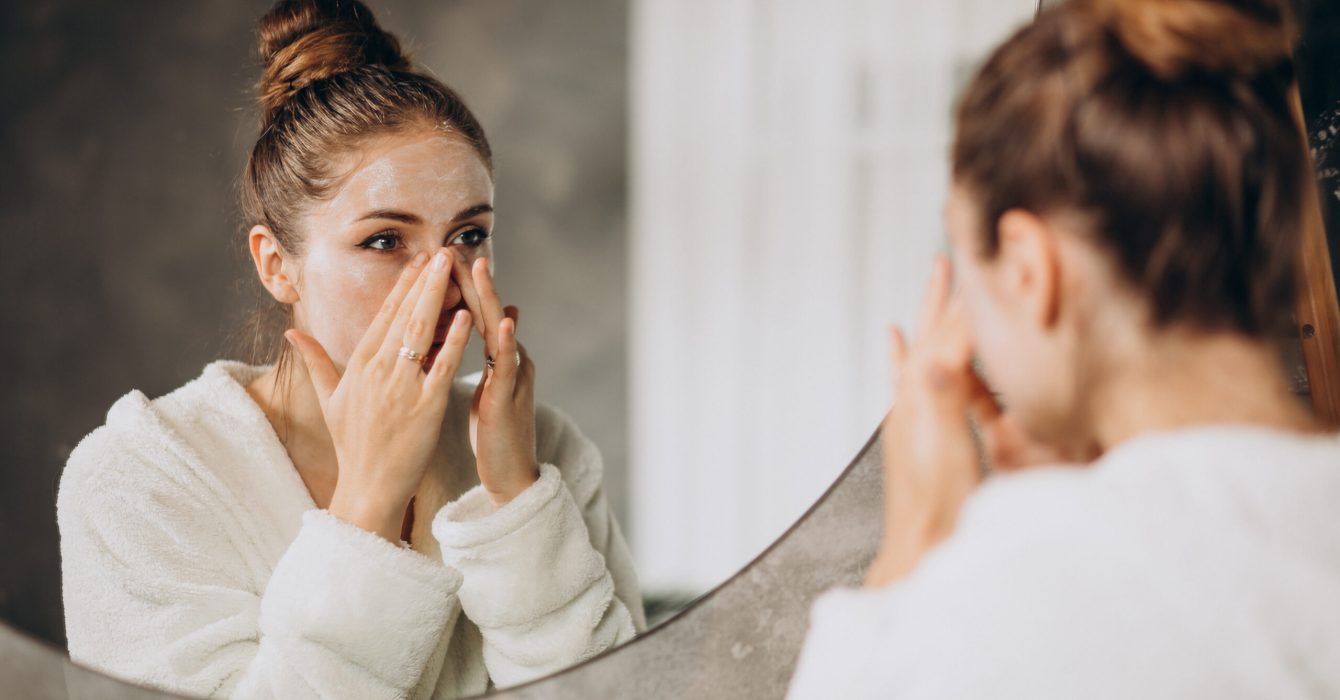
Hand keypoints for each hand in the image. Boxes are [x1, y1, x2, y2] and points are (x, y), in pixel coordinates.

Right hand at [286, 249, 472, 541]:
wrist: (369, 487)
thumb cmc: (353, 444)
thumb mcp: (330, 399)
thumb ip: (315, 361)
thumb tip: (292, 332)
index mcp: (358, 365)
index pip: (383, 316)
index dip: (403, 286)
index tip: (418, 260)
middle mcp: (378, 371)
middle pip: (404, 315)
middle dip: (425, 280)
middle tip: (442, 251)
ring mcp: (402, 387)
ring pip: (422, 332)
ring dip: (438, 296)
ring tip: (453, 269)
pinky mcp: (425, 406)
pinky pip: (442, 366)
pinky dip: (454, 340)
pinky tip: (467, 316)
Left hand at [455, 256, 538, 508]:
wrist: (512, 472)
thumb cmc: (495, 431)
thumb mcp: (488, 385)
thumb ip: (486, 354)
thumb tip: (491, 321)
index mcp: (494, 356)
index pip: (473, 314)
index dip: (458, 286)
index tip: (439, 259)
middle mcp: (507, 359)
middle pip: (487, 312)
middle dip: (472, 280)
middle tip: (456, 248)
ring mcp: (512, 377)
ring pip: (500, 331)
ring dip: (490, 298)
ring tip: (480, 268)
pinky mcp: (511, 399)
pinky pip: (508, 368)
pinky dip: (507, 343)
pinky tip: (504, 323)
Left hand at [865, 256, 982, 587]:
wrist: (918, 552)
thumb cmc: (937, 507)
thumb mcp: (947, 448)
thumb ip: (941, 398)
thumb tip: (929, 351)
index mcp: (922, 399)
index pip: (948, 336)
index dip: (968, 301)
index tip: (982, 262)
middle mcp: (912, 401)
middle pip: (932, 335)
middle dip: (945, 297)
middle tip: (950, 257)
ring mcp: (913, 417)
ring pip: (924, 351)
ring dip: (932, 316)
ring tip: (934, 282)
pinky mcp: (917, 434)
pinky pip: (910, 380)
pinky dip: (906, 355)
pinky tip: (897, 342)